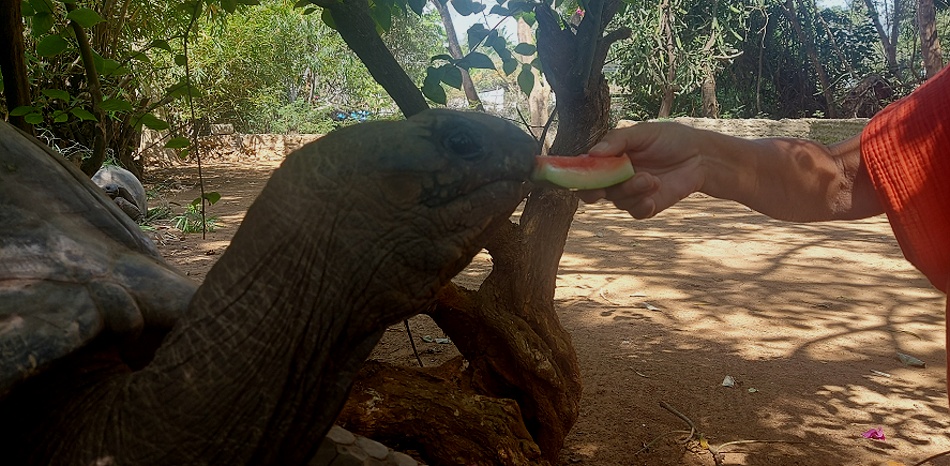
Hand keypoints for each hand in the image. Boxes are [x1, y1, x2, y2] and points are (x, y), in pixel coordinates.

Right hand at [577, 122, 705, 218]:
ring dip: (631, 191)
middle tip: (603, 188)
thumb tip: (592, 153)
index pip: (584, 169)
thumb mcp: (643, 133)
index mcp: (609, 158)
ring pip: (617, 200)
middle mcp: (615, 177)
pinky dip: (641, 206)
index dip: (576, 174)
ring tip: (652, 180)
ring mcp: (630, 192)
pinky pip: (634, 212)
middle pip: (592, 191)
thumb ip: (617, 140)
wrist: (700, 156)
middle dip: (594, 191)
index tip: (578, 175)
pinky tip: (653, 196)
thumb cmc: (670, 139)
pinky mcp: (646, 205)